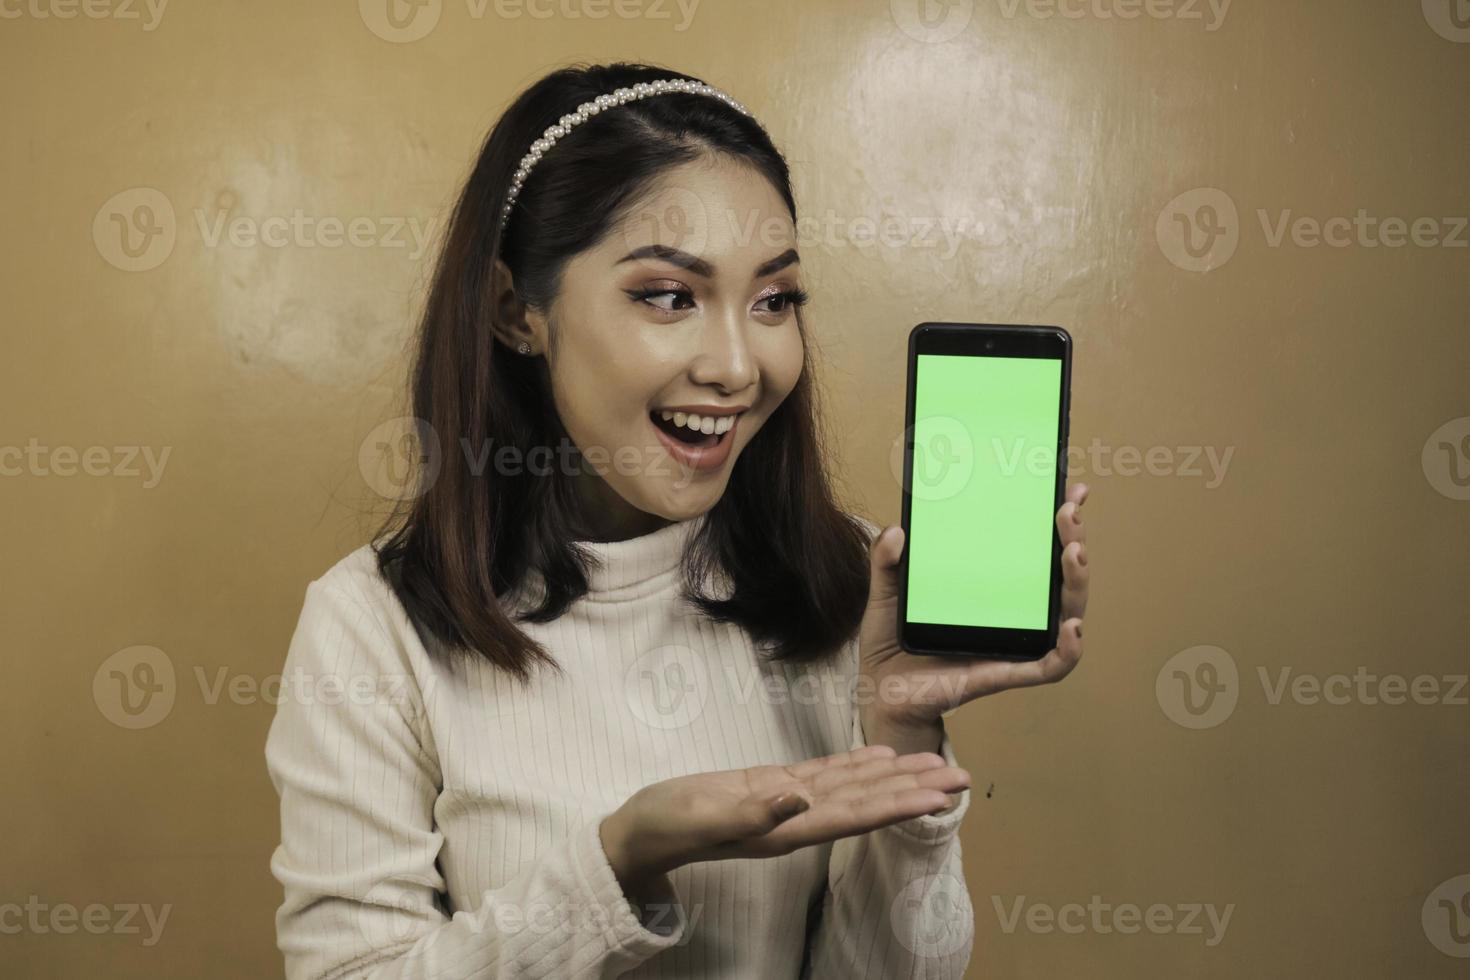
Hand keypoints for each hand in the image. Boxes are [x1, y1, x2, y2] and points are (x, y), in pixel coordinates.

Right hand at [600, 745, 969, 890]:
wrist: (641, 831)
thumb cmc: (668, 826)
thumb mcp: (705, 817)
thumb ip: (753, 812)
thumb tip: (801, 798)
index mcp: (788, 830)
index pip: (857, 816)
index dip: (899, 804)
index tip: (938, 795)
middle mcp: (797, 819)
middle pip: (868, 802)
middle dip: (913, 789)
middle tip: (961, 777)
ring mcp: (785, 803)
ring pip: (852, 786)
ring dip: (895, 776)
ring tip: (936, 765)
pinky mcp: (770, 786)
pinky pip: (824, 774)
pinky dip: (855, 765)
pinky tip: (879, 757)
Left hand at [856, 483, 1091, 752]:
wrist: (881, 692)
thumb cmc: (893, 640)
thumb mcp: (887, 591)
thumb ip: (887, 561)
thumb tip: (897, 531)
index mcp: (993, 586)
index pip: (1036, 550)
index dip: (1059, 522)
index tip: (1070, 490)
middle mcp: (1013, 611)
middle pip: (1060, 576)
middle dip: (1073, 540)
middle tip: (1068, 512)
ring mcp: (1015, 641)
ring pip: (1066, 613)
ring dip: (1078, 583)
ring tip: (1074, 552)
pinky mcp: (1006, 672)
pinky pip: (1051, 665)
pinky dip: (1069, 650)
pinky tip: (1072, 627)